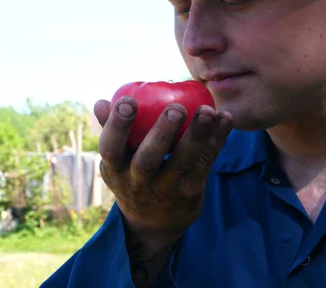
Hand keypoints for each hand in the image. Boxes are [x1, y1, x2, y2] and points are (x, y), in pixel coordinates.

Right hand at [94, 95, 232, 285]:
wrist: (153, 224)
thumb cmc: (132, 177)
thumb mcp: (117, 160)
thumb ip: (111, 129)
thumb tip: (101, 102)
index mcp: (116, 170)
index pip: (110, 149)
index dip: (117, 126)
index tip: (127, 101)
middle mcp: (139, 183)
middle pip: (148, 160)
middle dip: (161, 134)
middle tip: (175, 109)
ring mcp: (166, 190)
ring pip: (182, 162)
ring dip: (196, 135)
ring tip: (206, 111)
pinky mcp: (191, 192)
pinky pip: (205, 163)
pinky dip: (216, 140)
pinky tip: (225, 119)